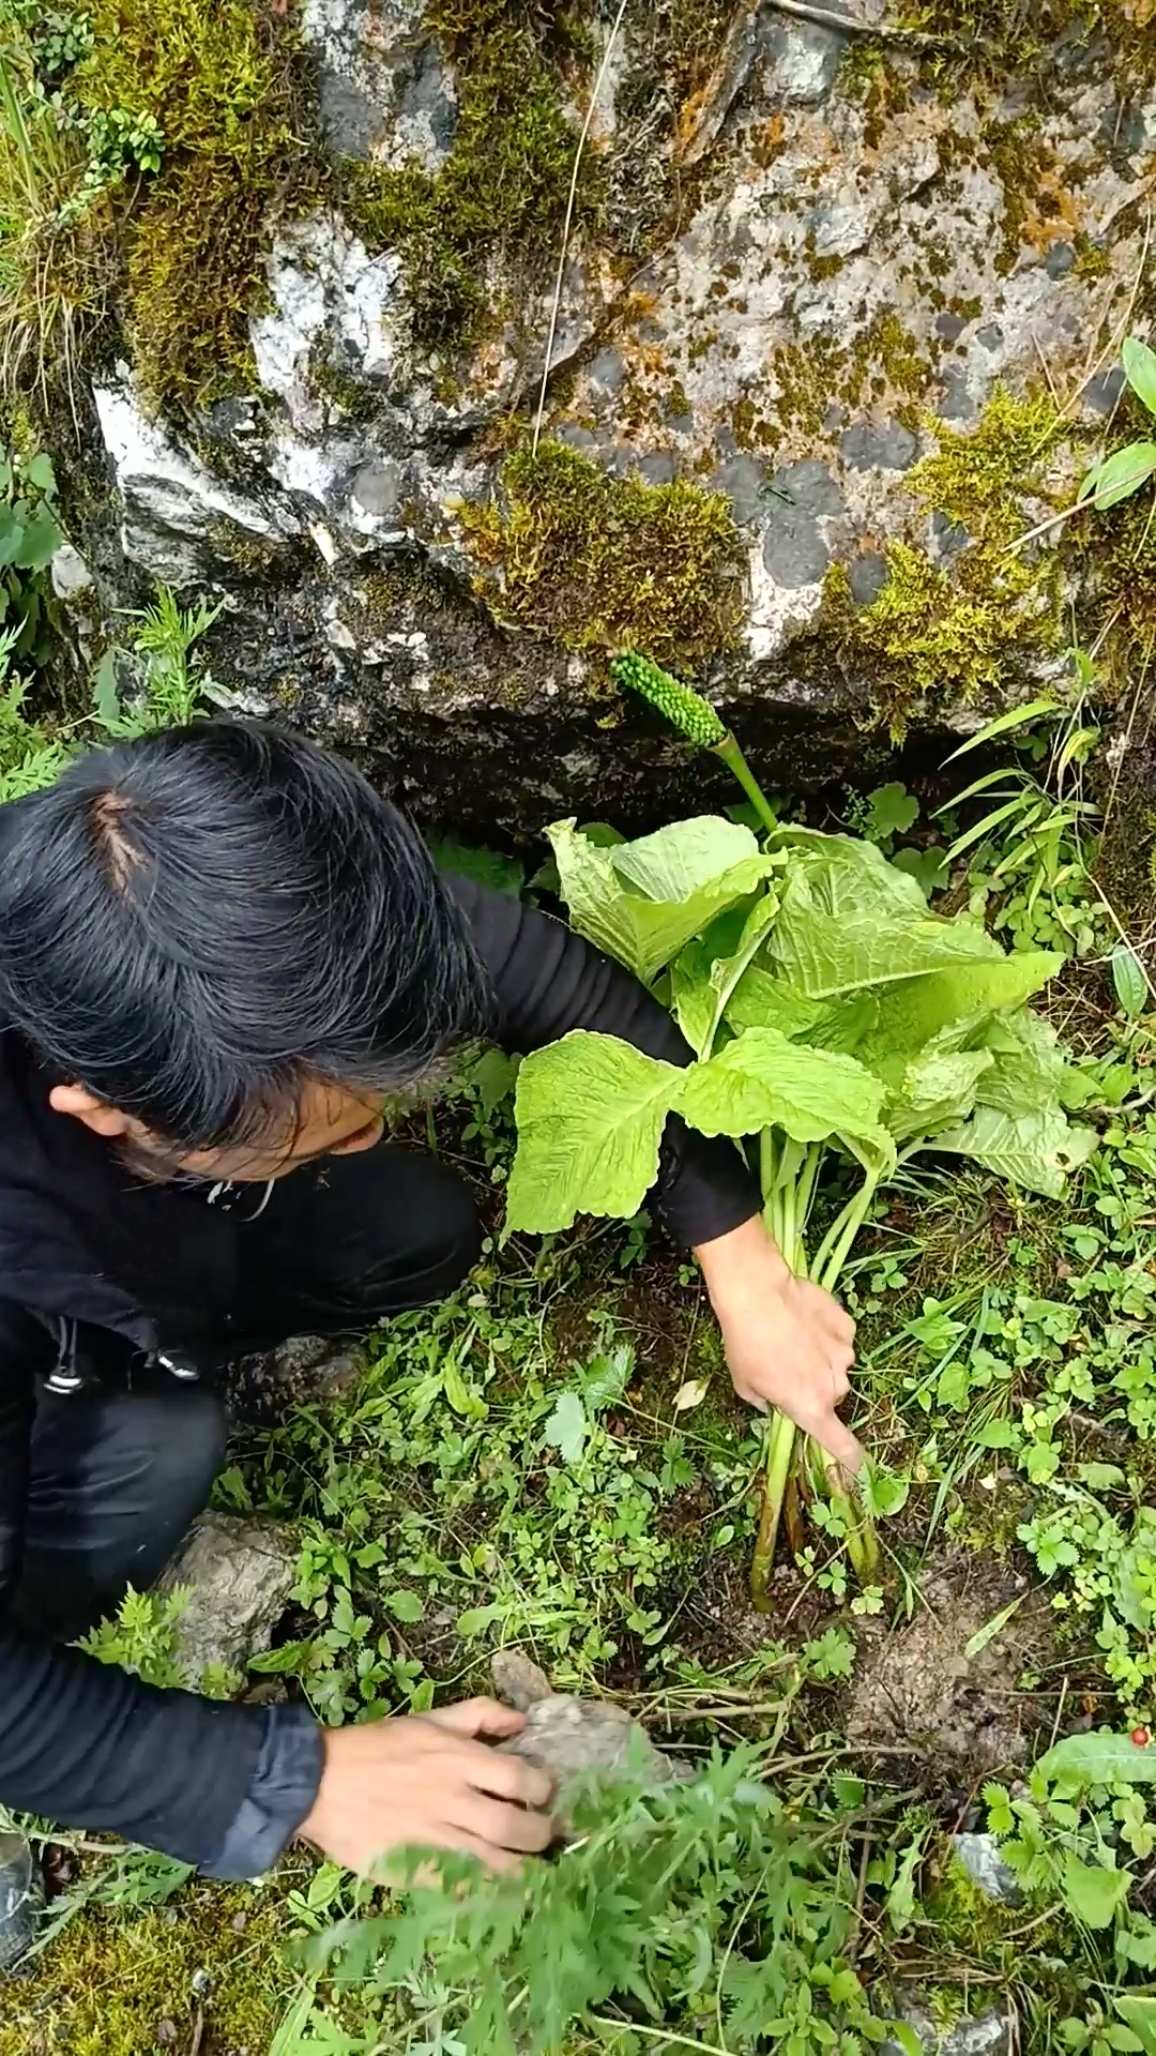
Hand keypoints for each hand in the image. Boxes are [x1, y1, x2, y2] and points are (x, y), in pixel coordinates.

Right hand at [299, 1699, 555, 1876]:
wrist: (319, 1782)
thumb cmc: (378, 1746)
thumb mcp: (430, 1718)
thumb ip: (479, 1715)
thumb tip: (523, 1721)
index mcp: (459, 1759)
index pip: (521, 1779)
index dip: (542, 1789)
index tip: (544, 1794)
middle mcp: (453, 1800)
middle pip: (516, 1826)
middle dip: (541, 1835)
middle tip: (544, 1836)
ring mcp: (435, 1839)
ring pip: (496, 1864)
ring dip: (523, 1871)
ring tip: (533, 1871)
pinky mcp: (415, 1870)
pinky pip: (462, 1888)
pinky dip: (486, 1892)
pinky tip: (498, 1892)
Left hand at [696, 1217, 861, 1474]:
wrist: (757, 1293)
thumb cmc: (746, 1344)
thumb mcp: (745, 1384)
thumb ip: (766, 1402)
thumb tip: (774, 1402)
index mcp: (810, 1407)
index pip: (840, 1445)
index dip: (849, 1461)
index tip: (856, 1469)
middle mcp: (833, 1385)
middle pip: (832, 1397)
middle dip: (816, 1389)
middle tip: (789, 1370)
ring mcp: (844, 1354)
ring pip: (837, 1366)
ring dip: (820, 1360)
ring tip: (792, 1339)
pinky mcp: (847, 1326)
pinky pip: (839, 1338)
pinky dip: (826, 1334)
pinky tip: (804, 1321)